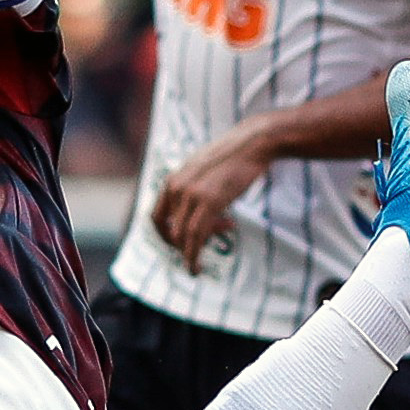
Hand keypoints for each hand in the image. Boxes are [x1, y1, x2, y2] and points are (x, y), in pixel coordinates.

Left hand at [148, 127, 269, 273]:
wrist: (253, 142)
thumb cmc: (233, 156)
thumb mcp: (202, 170)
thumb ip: (192, 189)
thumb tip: (193, 210)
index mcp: (172, 181)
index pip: (156, 217)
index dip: (164, 236)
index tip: (178, 244)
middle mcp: (176, 187)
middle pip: (168, 230)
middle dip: (183, 244)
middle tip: (204, 245)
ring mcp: (191, 194)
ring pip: (181, 237)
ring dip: (191, 253)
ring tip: (202, 261)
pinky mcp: (209, 201)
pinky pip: (195, 237)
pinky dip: (193, 256)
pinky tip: (196, 267)